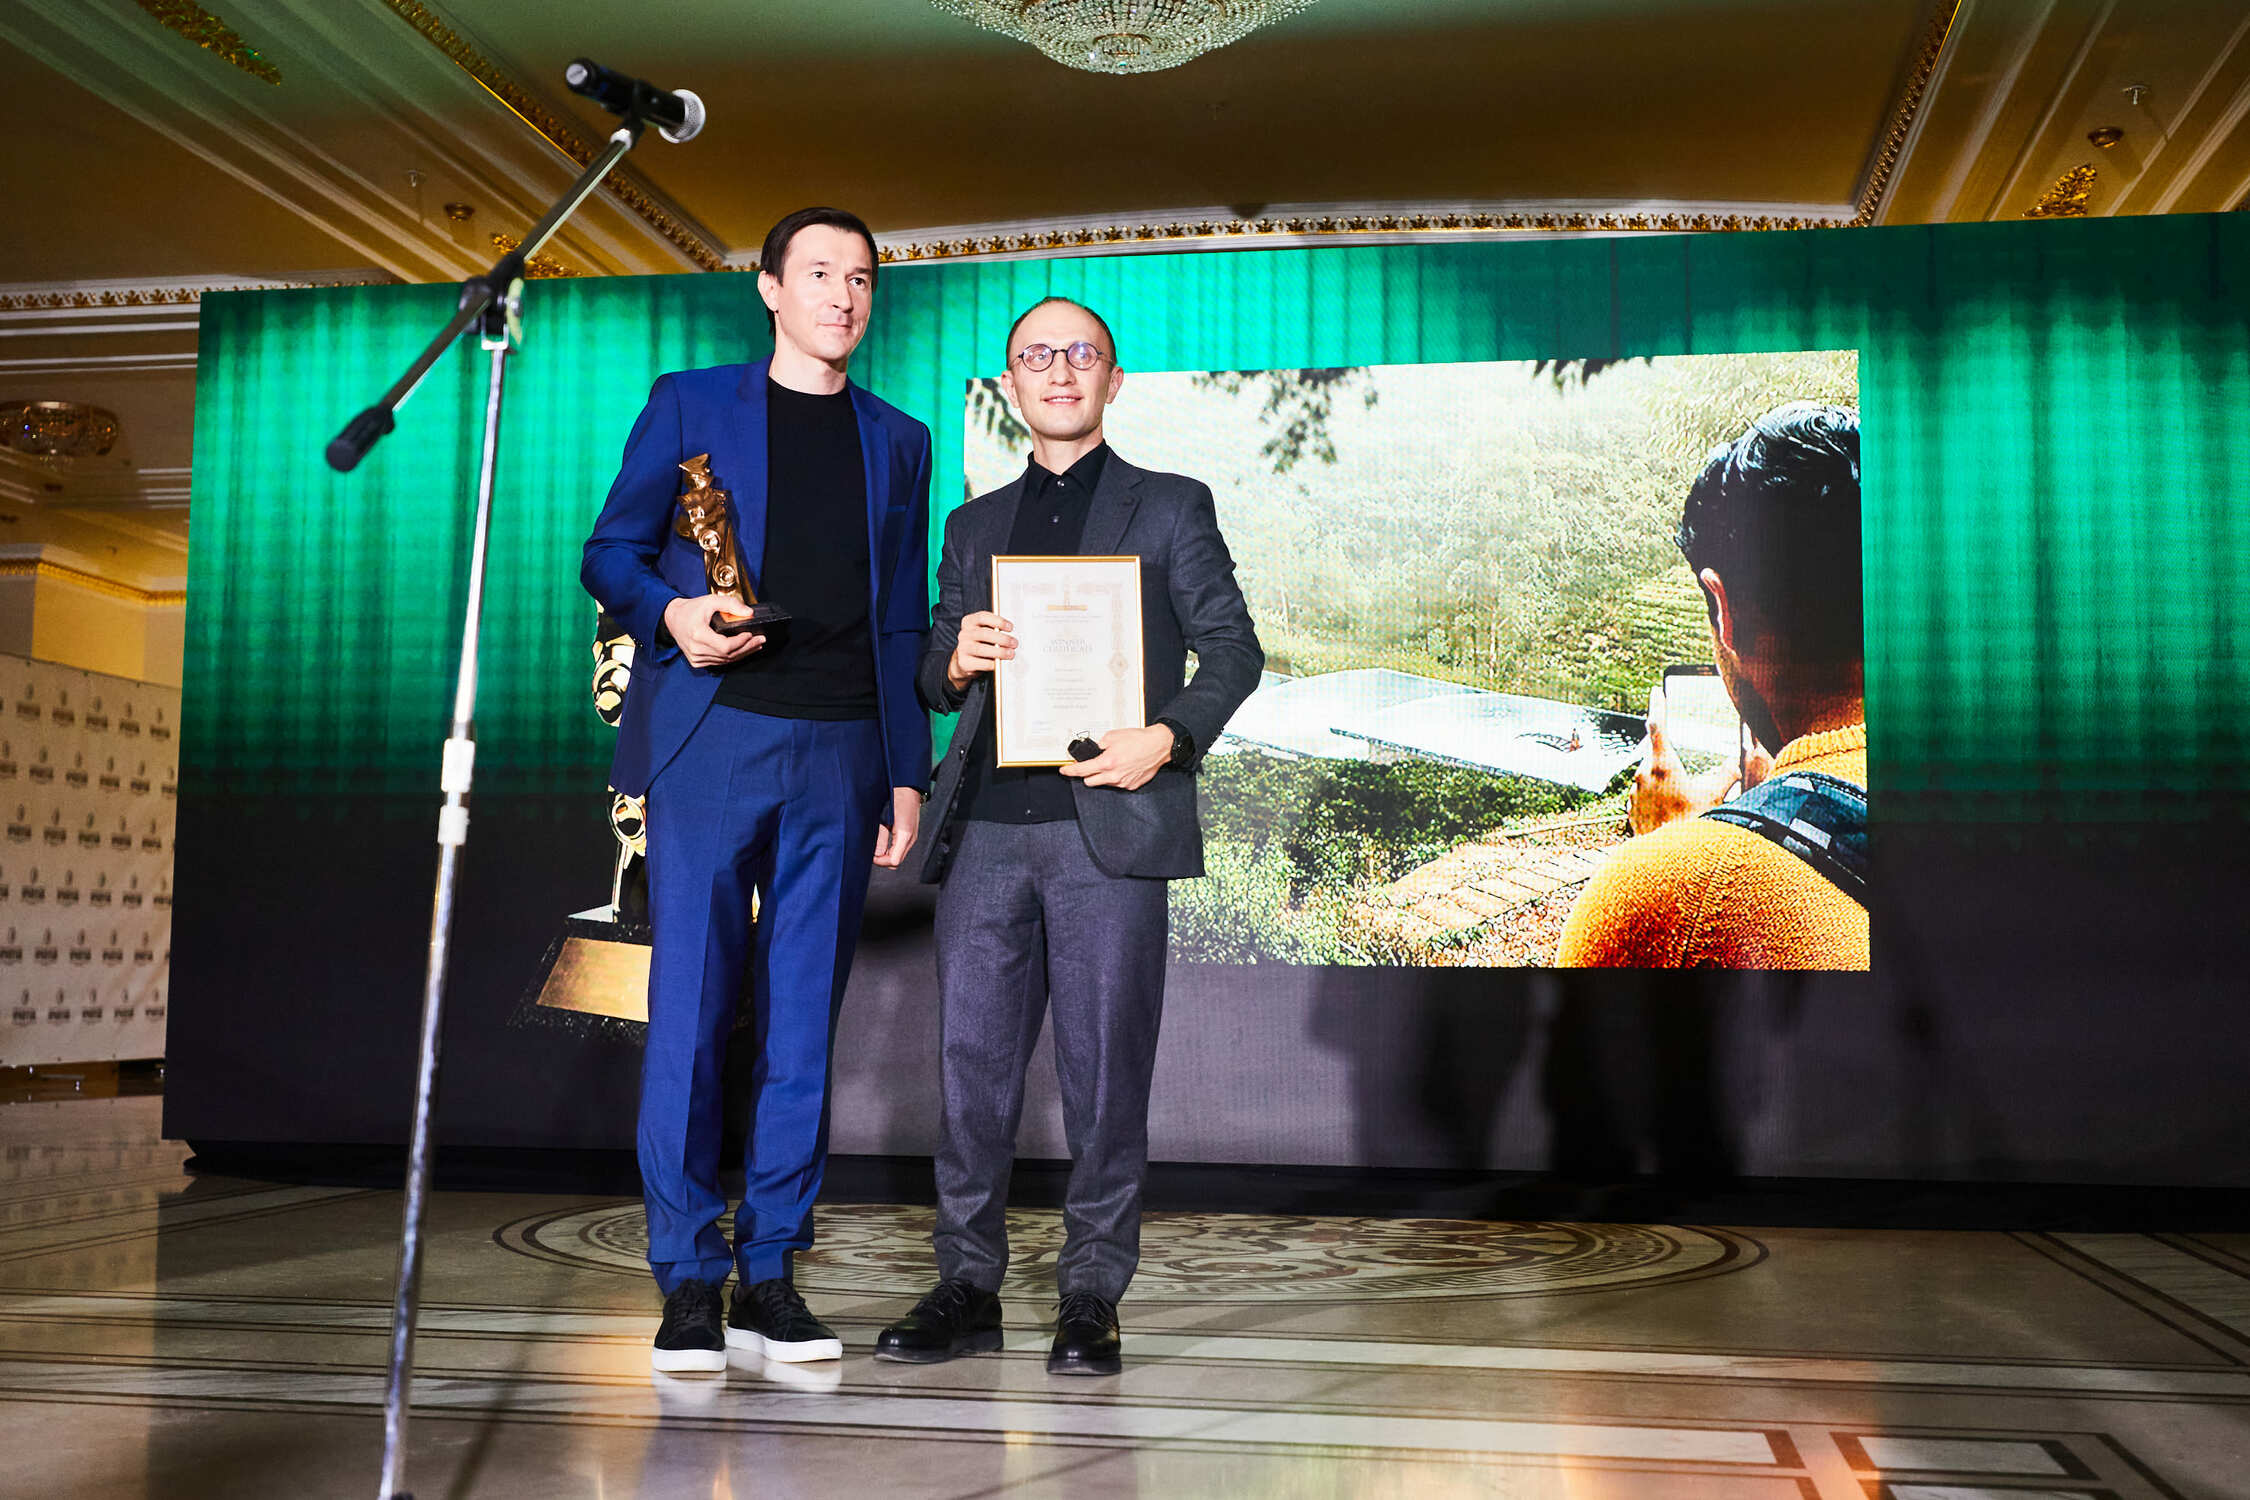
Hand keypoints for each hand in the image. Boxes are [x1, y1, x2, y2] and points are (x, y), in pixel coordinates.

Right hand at [663, 593, 764, 668]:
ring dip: (742, 654)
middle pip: (728, 655)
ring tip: (755, 645)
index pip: (726, 646)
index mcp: (698, 634)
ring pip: (725, 661)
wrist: (672, 618)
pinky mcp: (696, 662)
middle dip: (747, 648)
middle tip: (760, 640)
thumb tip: (749, 613)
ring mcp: (696, 658)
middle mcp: (696, 649)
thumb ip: (730, 604)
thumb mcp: (710, 600)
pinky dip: (731, 657)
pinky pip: (718, 662)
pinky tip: (741, 651)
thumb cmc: (690, 610)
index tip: (751, 635)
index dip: (741, 642)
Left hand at [872, 787, 920, 868]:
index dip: (880, 861)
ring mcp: (911, 837)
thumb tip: (877, 853)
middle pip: (896, 861)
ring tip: (876, 844)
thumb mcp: (883, 818)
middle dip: (882, 859)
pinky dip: (890, 848)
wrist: (907, 788)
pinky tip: (883, 840)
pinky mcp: (909, 834)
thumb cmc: (897, 798)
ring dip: (886, 854)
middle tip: (872, 851)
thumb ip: (880, 837)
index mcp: (905, 835)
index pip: (894, 861)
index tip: (871, 855)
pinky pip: (900, 848)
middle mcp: (911, 838)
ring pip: (898, 855)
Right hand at [946, 610, 1014, 688]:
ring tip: (1011, 654)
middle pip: (983, 634)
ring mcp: (962, 648)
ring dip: (999, 652)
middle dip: (1002, 639)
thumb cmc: (980, 643)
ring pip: (981, 649)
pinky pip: (980, 663)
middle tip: (1014, 643)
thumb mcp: (985, 633)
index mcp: (969, 622)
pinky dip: (992, 663)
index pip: (982, 617)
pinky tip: (999, 663)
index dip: (998, 621)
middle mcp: (964, 634)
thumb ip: (995, 630)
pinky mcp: (964, 662)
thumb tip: (1011, 637)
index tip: (1011, 627)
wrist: (965, 662)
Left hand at [1059, 724, 1173, 791]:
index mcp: (1107, 762)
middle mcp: (1114, 776)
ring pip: (1104, 783)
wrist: (1158, 746)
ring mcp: (1123, 782)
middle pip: (1090, 782)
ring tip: (1114, 763)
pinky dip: (1117, 777)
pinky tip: (1124, 767)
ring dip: (1103, 776)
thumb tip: (1095, 751)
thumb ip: (1100, 745)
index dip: (1070, 771)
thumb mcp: (1113, 736)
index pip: (1082, 771)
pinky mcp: (1132, 785)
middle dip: (1087, 775)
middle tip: (1091, 766)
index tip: (1064, 771)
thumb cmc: (1138, 739)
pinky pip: (1118, 784)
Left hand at [1628, 684, 1771, 835]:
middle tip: (1689, 782)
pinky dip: (1657, 802)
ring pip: (1650, 779)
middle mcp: (1642, 775)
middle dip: (1672, 763)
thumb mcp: (1716, 794)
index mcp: (1662, 765)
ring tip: (1683, 806)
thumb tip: (1743, 758)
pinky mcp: (1630, 810)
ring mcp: (1634, 794)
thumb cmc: (1691, 825)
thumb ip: (1730, 772)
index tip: (1657, 692)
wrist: (1668, 861)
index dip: (1658, 706)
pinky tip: (1671, 815)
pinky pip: (1644, 798)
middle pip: (1657, 757)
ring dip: (1665, 785)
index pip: (1657, 726)